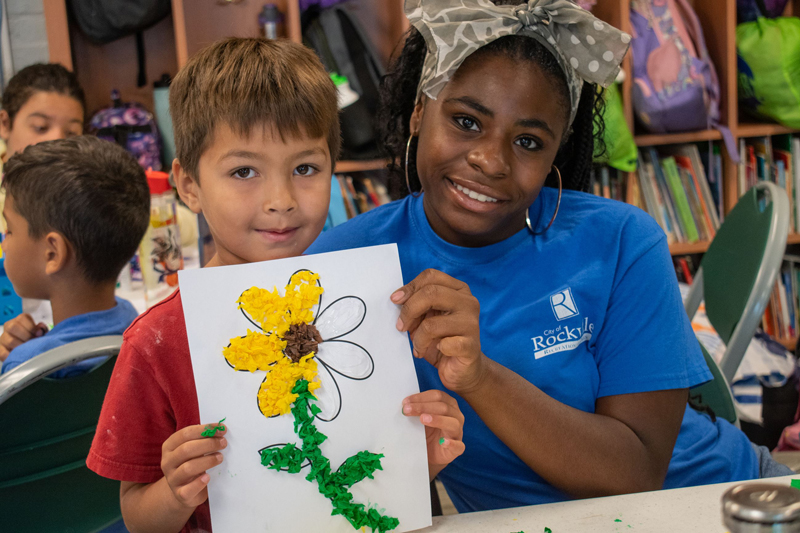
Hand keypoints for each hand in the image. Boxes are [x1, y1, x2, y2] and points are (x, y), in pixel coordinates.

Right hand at [0, 313, 47, 360]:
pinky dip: (9, 355)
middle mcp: (9, 326)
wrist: (28, 350)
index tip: (38, 334)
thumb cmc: (36, 338)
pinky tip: (17, 356)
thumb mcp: (41, 332)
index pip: (22, 318)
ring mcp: (3, 338)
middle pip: (13, 326)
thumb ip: (42, 329)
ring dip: (21, 346)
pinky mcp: (0, 348)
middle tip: (32, 342)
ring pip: (9, 340)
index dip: (31, 326)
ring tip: (27, 350)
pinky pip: (1, 352)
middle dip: (26, 336)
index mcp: (20, 320)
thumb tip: (40, 330)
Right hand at [161, 423, 226, 508]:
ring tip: (220, 458)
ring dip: (207, 461)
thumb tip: (220, 428)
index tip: (221, 428)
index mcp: (169, 447)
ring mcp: (172, 479)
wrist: (184, 491)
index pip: (185, 434)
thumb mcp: (194, 450)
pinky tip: (208, 477)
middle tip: (223, 443)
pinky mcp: (180, 494)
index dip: (204, 429)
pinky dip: (199, 483)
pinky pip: (188, 489)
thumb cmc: (192, 463)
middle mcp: (168, 462)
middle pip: (186, 449)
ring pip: (188, 468)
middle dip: (208, 444)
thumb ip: (202, 439)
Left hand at [392, 269, 485, 393]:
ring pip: (432, 324)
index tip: (395, 300)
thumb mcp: (427, 317)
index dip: (410, 287)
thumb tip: (398, 299)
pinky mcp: (470, 346)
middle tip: (401, 326)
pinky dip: (431, 349)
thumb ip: (417, 304)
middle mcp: (468, 302)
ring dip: (417, 338)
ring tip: (418, 346)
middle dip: (409, 310)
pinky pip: (443, 344)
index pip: (431, 276)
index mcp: (459, 290)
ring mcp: (471, 324)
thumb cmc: (442, 339)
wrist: (462, 369)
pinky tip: (434, 352)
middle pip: (431, 293)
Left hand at [403, 389, 464, 471]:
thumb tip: (404, 404)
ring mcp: (458, 432)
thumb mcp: (421, 418)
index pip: (437, 396)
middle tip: (407, 410)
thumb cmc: (427, 432)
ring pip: (452, 423)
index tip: (405, 402)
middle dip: (423, 407)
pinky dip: (451, 443)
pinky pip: (458, 445)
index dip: (421, 397)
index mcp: (448, 404)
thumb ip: (416, 409)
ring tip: (423, 419)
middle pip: (443, 407)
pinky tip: (443, 442)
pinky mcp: (458, 448)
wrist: (430, 453)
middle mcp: (456, 416)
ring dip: (438, 420)